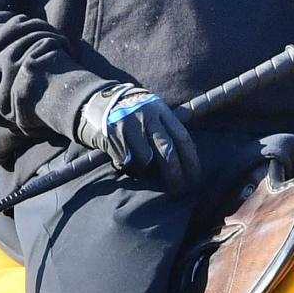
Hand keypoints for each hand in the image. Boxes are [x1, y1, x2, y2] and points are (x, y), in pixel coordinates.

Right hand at [74, 83, 200, 193]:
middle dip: (174, 174)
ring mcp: (129, 124)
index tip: (195, 178)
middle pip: (167, 150)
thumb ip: (168, 130)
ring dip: (146, 170)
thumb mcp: (153, 113)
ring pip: (145, 158)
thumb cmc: (133, 114)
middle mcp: (147, 115)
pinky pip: (125, 159)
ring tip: (142, 169)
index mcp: (161, 111)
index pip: (183, 138)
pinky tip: (124, 160)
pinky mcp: (112, 134)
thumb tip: (188, 161)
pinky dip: (127, 165)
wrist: (98, 102)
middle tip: (177, 190)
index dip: (191, 161)